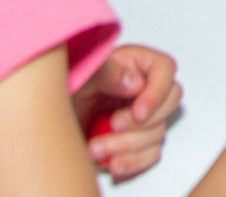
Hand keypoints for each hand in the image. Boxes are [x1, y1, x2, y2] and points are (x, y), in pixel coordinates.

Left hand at [77, 44, 181, 180]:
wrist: (54, 121)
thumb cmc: (69, 90)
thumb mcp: (82, 76)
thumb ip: (107, 73)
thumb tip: (134, 82)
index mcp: (137, 64)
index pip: (165, 70)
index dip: (157, 92)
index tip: (138, 112)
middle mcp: (146, 88)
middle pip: (171, 101)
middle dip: (142, 121)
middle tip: (114, 125)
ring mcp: (146, 116)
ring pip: (158, 132)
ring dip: (127, 145)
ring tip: (96, 147)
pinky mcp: (140, 141)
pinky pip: (150, 154)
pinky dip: (132, 161)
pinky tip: (112, 163)